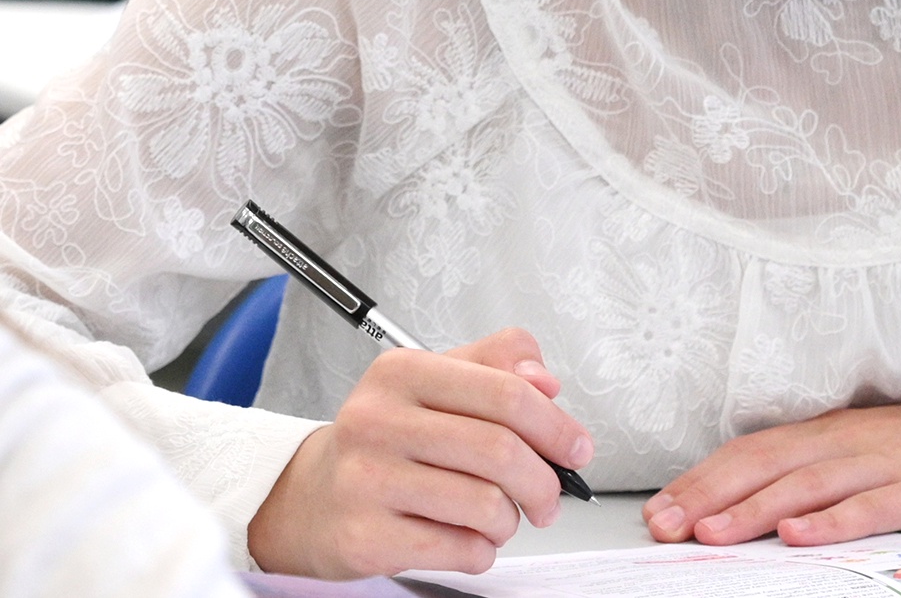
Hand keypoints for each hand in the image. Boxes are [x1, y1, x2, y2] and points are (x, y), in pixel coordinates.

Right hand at [245, 328, 594, 578]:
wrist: (309, 499)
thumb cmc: (387, 439)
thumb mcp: (436, 380)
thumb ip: (497, 363)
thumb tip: (546, 381)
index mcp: (402, 372)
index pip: (507, 393)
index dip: (556, 425)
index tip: (577, 449)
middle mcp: (377, 420)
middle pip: (501, 451)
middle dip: (543, 481)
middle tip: (550, 497)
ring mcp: (367, 480)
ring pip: (486, 504)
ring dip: (510, 519)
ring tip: (499, 517)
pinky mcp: (364, 537)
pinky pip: (459, 548)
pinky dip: (482, 550)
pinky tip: (471, 540)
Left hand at [644, 403, 900, 546]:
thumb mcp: (863, 450)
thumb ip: (811, 468)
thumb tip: (746, 499)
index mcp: (832, 429)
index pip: (754, 448)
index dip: (704, 477)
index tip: (659, 508)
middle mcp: (851, 439)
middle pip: (769, 462)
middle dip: (711, 493)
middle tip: (665, 525)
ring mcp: (886, 461)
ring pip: (809, 484)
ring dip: (754, 509)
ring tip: (711, 532)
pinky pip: (870, 507)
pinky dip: (830, 522)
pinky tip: (797, 537)